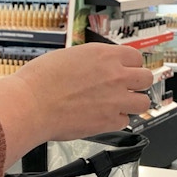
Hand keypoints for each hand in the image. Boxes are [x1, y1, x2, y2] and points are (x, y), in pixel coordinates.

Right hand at [13, 44, 153, 140]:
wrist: (31, 104)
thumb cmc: (40, 80)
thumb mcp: (69, 56)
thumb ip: (91, 62)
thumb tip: (97, 67)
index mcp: (104, 55)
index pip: (135, 57)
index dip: (130, 65)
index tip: (125, 70)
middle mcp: (115, 75)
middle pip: (146, 78)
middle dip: (138, 83)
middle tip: (127, 87)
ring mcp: (115, 99)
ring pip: (143, 102)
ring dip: (134, 103)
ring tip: (121, 104)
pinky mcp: (109, 121)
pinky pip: (125, 121)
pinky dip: (117, 120)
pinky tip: (104, 117)